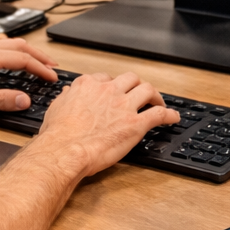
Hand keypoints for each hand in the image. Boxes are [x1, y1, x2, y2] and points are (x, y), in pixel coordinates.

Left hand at [0, 38, 57, 114]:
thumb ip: (0, 99)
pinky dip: (10, 49)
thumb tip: (23, 100)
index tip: (52, 76)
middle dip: (39, 55)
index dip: (41, 68)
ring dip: (25, 51)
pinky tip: (8, 58)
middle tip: (52, 65)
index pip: (23, 59)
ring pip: (8, 42)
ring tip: (35, 61)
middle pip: (19, 45)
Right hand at [35, 71, 178, 176]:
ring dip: (155, 95)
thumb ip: (66, 98)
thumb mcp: (56, 108)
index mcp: (88, 86)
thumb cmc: (58, 135)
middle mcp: (108, 91)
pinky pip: (159, 114)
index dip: (114, 85)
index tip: (116, 92)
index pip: (106, 79)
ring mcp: (123, 106)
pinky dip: (169, 114)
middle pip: (130, 79)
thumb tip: (69, 92)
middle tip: (140, 93)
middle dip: (137, 85)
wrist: (65, 151)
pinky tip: (173, 118)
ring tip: (158, 102)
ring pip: (147, 90)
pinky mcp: (136, 124)